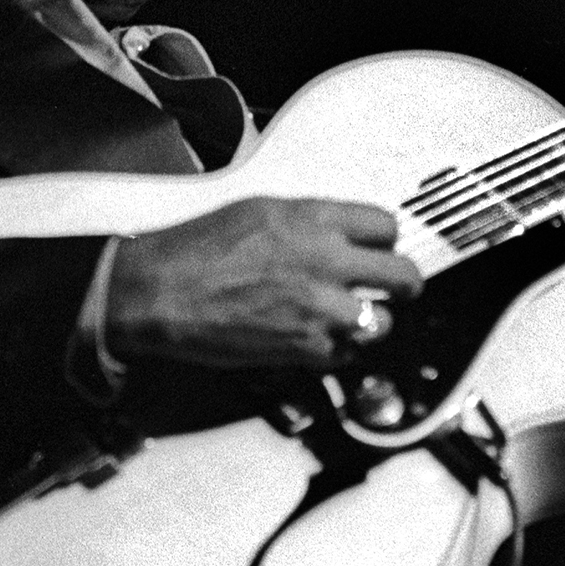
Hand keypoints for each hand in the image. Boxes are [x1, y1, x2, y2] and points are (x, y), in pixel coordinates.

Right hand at [105, 198, 422, 368]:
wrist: (161, 291)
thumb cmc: (197, 249)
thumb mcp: (260, 210)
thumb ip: (309, 222)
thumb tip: (339, 234)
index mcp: (315, 219)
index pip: (387, 226)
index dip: (386, 241)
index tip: (381, 249)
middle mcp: (326, 261)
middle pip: (404, 276)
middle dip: (404, 284)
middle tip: (398, 288)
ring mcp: (320, 308)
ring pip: (382, 322)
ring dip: (370, 322)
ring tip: (351, 318)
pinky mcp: (306, 348)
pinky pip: (346, 355)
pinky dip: (337, 351)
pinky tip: (318, 338)